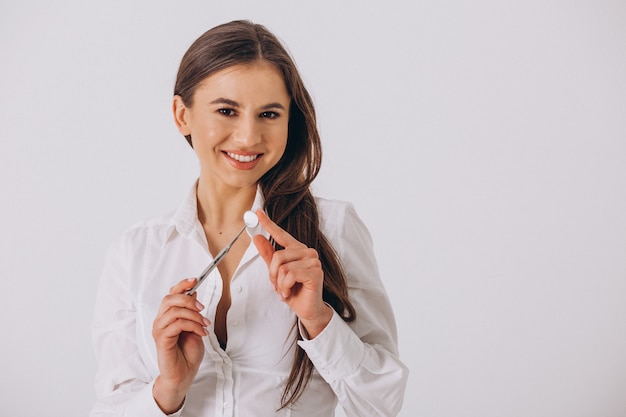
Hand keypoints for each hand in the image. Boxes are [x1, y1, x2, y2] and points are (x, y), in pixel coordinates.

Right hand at [152, 278, 208, 412]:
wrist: (184, 374)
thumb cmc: (187, 353)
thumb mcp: (194, 326)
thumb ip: (192, 311)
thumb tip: (193, 293)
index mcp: (168, 316)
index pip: (171, 294)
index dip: (182, 285)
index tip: (195, 279)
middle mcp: (160, 320)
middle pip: (170, 299)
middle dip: (188, 300)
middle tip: (202, 308)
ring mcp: (159, 329)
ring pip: (175, 311)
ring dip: (194, 316)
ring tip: (204, 325)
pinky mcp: (162, 339)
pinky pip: (177, 324)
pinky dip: (193, 326)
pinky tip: (201, 332)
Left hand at [253, 209, 332, 338]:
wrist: (308, 309)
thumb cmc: (295, 291)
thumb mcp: (277, 273)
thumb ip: (268, 255)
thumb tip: (258, 238)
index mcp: (298, 250)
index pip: (282, 234)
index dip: (269, 223)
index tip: (258, 213)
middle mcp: (308, 252)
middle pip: (278, 256)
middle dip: (273, 275)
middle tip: (278, 286)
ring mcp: (313, 262)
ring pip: (283, 267)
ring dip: (279, 283)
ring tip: (286, 290)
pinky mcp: (315, 273)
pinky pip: (290, 275)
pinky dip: (285, 286)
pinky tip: (290, 292)